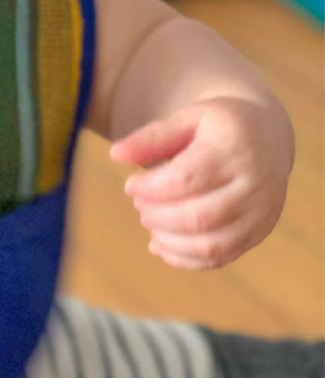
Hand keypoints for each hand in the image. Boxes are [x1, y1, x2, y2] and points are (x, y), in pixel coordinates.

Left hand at [109, 97, 292, 269]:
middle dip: (157, 215)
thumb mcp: (186, 119)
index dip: (151, 188)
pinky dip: (183, 258)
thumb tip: (115, 154)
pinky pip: (219, 257)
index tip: (131, 185)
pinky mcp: (258, 234)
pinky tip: (159, 244)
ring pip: (211, 245)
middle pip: (199, 217)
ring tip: (149, 221)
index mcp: (234, 150)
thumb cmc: (216, 126)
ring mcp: (260, 215)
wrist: (264, 136)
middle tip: (139, 205)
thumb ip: (152, 138)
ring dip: (168, 240)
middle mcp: (255, 187)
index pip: (187, 179)